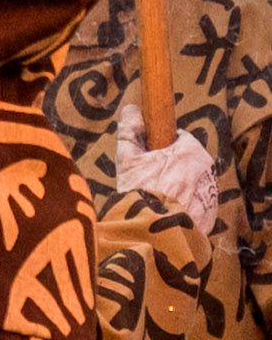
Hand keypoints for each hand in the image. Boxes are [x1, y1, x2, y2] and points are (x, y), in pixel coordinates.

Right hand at [117, 105, 228, 234]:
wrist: (157, 230)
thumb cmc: (142, 189)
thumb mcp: (127, 157)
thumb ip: (129, 130)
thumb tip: (131, 109)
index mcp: (190, 149)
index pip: (179, 137)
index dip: (160, 145)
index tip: (147, 157)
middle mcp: (207, 167)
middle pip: (186, 160)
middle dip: (169, 166)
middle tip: (148, 179)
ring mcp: (211, 190)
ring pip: (191, 180)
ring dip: (177, 185)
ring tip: (157, 198)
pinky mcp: (211, 211)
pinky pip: (196, 201)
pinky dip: (184, 203)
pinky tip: (167, 210)